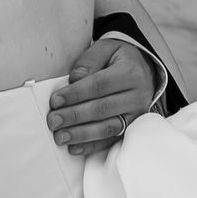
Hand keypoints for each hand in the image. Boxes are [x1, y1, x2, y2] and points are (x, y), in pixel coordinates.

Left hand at [47, 34, 160, 151]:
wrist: (143, 70)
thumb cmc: (119, 59)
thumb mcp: (106, 49)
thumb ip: (89, 61)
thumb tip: (75, 79)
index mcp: (130, 73)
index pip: (99, 85)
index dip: (76, 94)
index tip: (55, 101)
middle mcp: (137, 95)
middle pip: (102, 108)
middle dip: (74, 116)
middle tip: (53, 121)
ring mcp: (136, 114)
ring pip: (108, 127)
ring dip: (81, 134)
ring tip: (60, 136)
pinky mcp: (132, 128)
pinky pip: (111, 140)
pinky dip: (92, 146)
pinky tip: (74, 148)